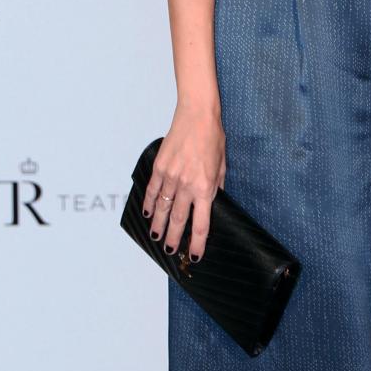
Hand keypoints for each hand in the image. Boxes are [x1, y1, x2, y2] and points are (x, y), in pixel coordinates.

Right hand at [142, 106, 225, 261]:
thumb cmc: (213, 137)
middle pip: (179, 220)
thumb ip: (216, 186)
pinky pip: (152, 190)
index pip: (201, 224)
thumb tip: (212, 202)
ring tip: (156, 237)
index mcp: (205, 187)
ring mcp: (171, 176)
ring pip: (163, 208)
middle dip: (175, 238)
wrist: (197, 115)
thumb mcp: (222, 165)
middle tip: (171, 250)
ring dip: (159, 225)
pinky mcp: (160, 167)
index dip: (198, 243)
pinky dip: (149, 203)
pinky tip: (148, 213)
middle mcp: (187, 185)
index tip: (195, 254)